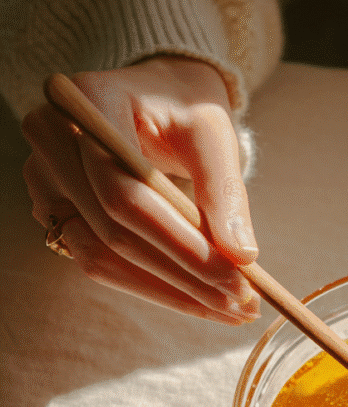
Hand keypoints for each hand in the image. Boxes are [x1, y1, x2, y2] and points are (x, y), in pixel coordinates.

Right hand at [21, 56, 260, 323]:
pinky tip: (200, 299)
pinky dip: (153, 285)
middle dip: (184, 276)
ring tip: (229, 309)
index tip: (238, 280)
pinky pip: (99, 260)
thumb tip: (242, 257)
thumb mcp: (214, 136)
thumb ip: (225, 192)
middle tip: (243, 305)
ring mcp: (44, 178)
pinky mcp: (55, 210)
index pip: (125, 193)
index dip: (181, 245)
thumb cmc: (185, 109)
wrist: (157, 97)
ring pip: (102, 257)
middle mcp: (51, 140)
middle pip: (111, 231)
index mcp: (88, 102)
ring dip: (170, 292)